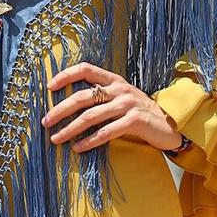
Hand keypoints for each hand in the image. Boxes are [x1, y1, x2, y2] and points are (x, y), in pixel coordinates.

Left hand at [41, 61, 185, 153]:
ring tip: (56, 139)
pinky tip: (78, 148)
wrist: (171, 124)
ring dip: (70, 129)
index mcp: (114, 80)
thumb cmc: (140, 112)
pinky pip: (106, 132)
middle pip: (83, 97)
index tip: (49, 87)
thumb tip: (70, 106)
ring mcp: (128, 104)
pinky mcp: (135, 121)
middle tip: (45, 122)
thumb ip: (102, 97)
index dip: (66, 75)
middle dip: (60, 110)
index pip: (86, 69)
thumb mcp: (122, 98)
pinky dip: (89, 141)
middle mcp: (120, 89)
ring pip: (91, 116)